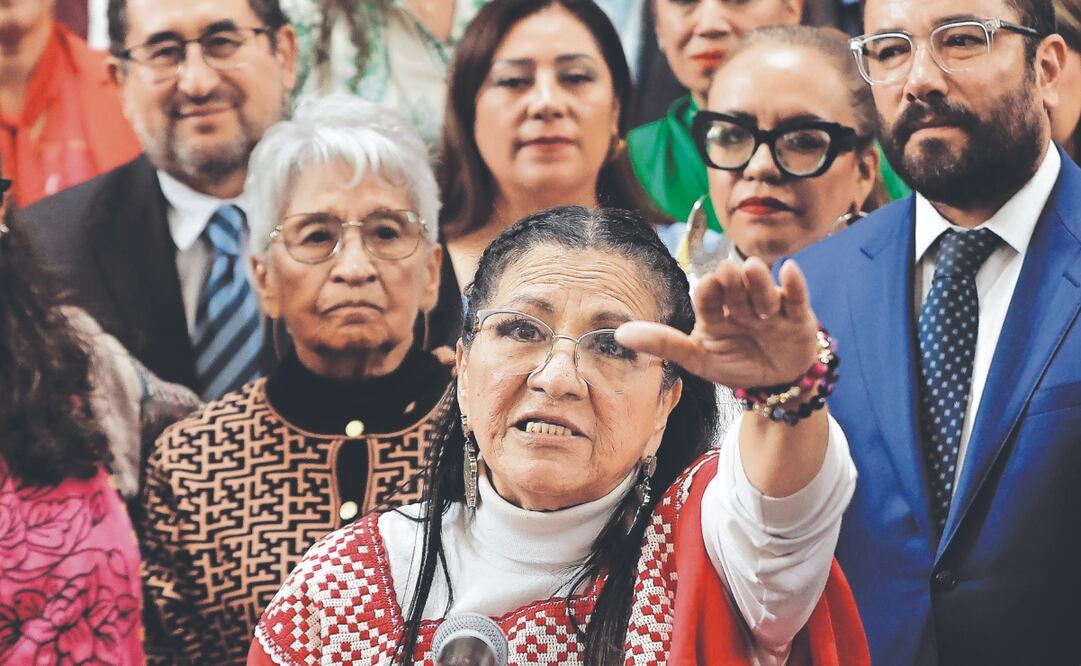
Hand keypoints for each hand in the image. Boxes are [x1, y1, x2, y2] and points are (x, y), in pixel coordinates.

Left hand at [616, 257, 818, 388]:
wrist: (777, 384)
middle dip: (732, 282)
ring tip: (753, 271)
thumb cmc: (736, 365)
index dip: (709, 291)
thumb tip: (619, 334)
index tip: (707, 284)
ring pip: (763, 289)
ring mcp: (770, 308)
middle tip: (728, 274)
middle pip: (736, 288)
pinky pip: (797, 296)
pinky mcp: (798, 316)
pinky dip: (794, 283)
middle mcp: (741, 305)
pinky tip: (788, 270)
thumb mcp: (697, 359)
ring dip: (758, 281)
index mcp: (715, 313)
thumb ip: (662, 344)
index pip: (708, 297)